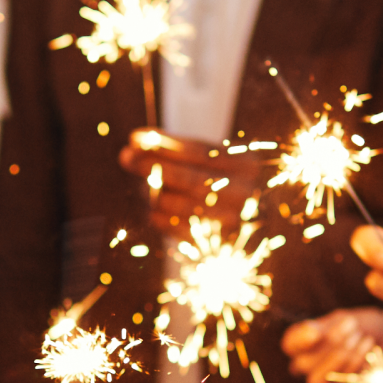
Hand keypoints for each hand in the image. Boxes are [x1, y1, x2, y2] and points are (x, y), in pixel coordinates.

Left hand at [118, 131, 264, 234]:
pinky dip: (162, 218)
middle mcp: (246, 194)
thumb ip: (179, 150)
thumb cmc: (228, 181)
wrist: (255, 226)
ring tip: (141, 185)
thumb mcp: (215, 158)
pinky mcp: (219, 244)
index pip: (200, 152)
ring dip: (156, 193)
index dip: (165, 144)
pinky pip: (182, 230)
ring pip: (184, 206)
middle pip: (191, 178)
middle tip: (127, 156)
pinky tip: (152, 210)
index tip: (136, 138)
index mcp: (248, 164)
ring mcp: (234, 222)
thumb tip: (137, 142)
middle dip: (154, 166)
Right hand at [282, 308, 382, 382]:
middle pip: (303, 365)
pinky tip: (370, 352)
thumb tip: (310, 333)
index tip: (316, 333)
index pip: (290, 345)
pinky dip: (358, 368)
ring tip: (366, 339)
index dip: (300, 341)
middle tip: (354, 329)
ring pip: (318, 381)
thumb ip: (325, 327)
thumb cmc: (363, 327)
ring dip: (345, 359)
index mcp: (301, 343)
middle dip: (331, 346)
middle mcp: (304, 366)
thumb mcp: (343, 320)